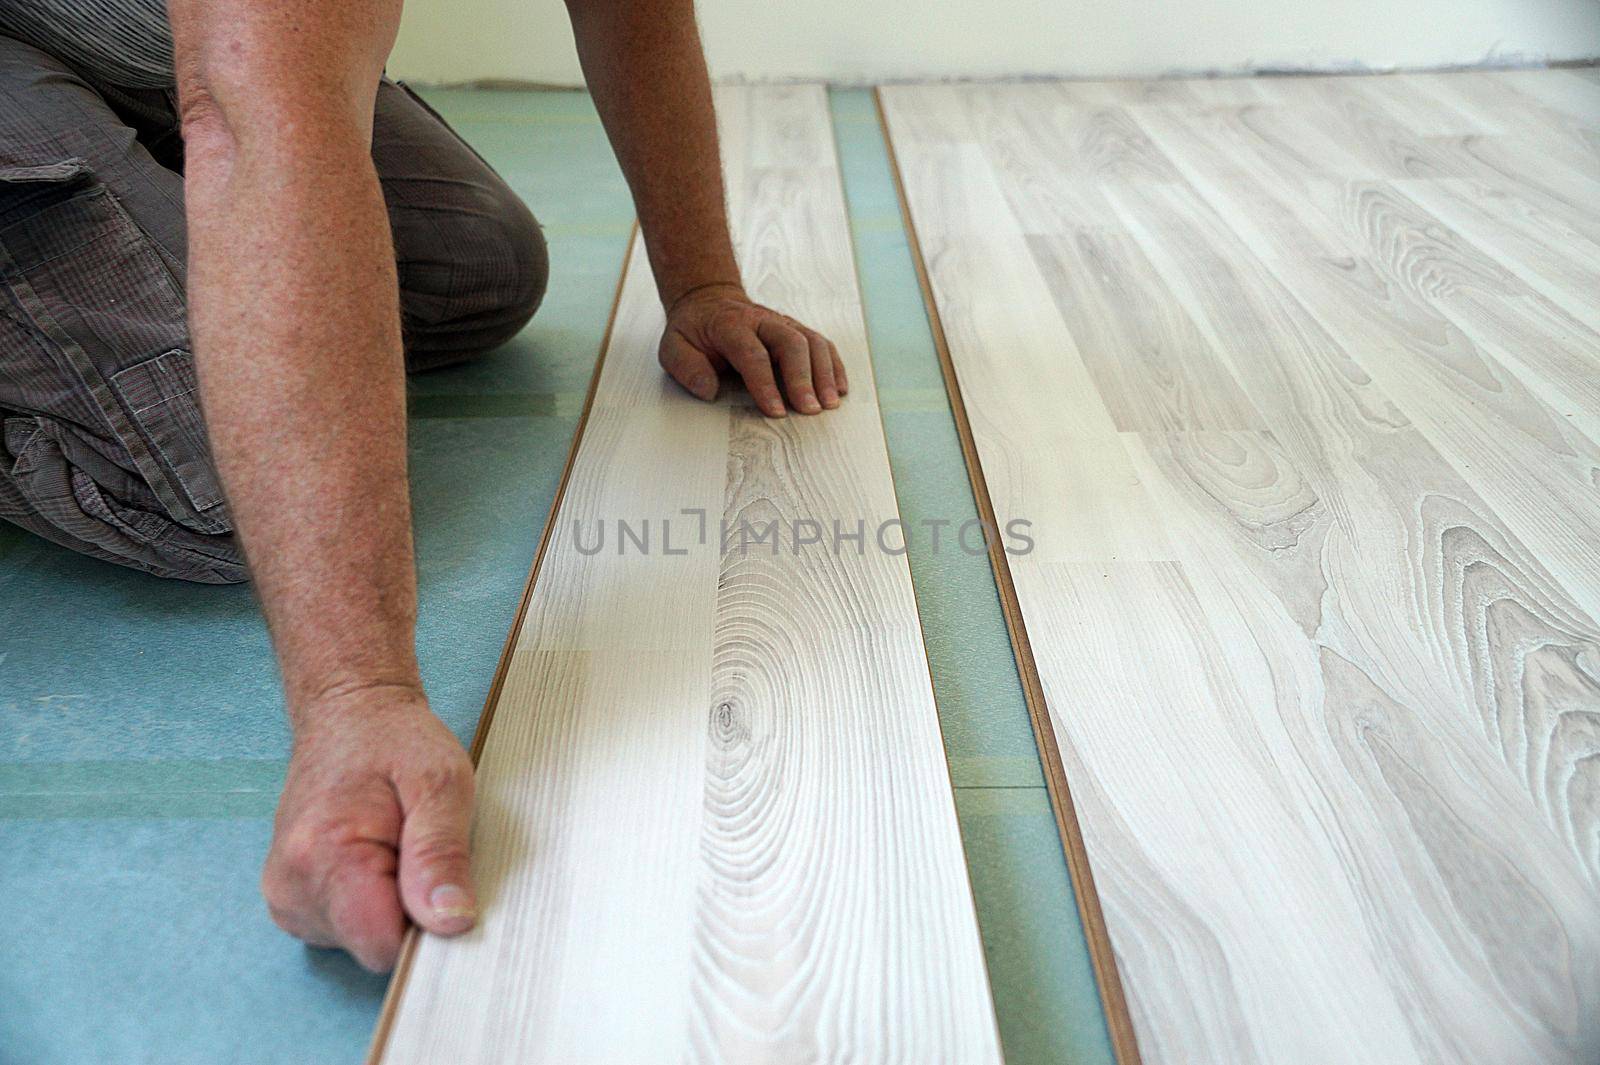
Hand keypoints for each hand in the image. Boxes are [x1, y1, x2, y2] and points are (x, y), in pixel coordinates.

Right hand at [261, 684, 476, 971]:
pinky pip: (348, 928)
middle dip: (409, 909)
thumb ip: (442, 855)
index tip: (437, 878)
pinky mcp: (293, 901)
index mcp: (322, 858)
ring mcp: (287, 899)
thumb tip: (450, 921)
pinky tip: (376, 855)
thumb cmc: (395, 742)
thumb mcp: (441, 784)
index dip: (425, 924)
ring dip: (391, 903)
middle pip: (375, 946)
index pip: (384, 946)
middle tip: (415, 846)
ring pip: (363, 940)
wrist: (349, 714)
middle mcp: (292, 889)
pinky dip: (371, 901)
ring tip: (395, 843)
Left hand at [659, 283, 848, 416]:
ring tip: (830, 403)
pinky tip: (840, 388)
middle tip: (810, 409)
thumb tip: (708, 390)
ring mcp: (782, 323)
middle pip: (791, 343)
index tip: (776, 411)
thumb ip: (687, 368)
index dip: (766, 384)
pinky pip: (821, 345)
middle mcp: (761, 320)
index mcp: (730, 325)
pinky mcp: (796, 330)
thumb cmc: (694, 330)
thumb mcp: (674, 347)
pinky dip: (834, 366)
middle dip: (803, 378)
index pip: (753, 354)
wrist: (708, 301)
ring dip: (825, 373)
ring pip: (812, 342)